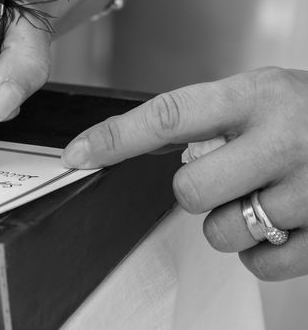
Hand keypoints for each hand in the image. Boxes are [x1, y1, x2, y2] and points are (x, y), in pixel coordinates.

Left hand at [62, 67, 307, 280]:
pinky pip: (257, 266)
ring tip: (266, 194)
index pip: (169, 115)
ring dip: (232, 221)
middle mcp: (284, 138)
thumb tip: (132, 142)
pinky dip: (260, 251)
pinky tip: (284, 221)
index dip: (115, 137)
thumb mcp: (263, 95)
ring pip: (220, 232)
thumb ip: (209, 118)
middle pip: (189, 191)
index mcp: (258, 95)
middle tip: (231, 174)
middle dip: (199, 191)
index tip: (77, 154)